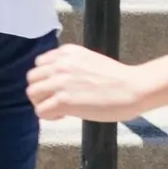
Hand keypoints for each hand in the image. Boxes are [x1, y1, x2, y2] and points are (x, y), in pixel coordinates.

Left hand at [28, 44, 164, 124]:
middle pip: (32, 78)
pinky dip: (48, 116)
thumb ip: (70, 66)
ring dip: (42, 103)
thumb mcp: (89, 61)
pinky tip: (62, 116)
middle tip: (55, 100)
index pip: (40, 64)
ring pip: (32, 93)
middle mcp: (60, 64)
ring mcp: (59, 81)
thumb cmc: (119, 79)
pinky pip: (40, 110)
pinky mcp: (63, 100)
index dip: (46, 78)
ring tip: (58, 109)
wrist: (135, 88)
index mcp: (67, 52)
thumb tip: (57, 82)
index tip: (58, 87)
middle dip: (41, 90)